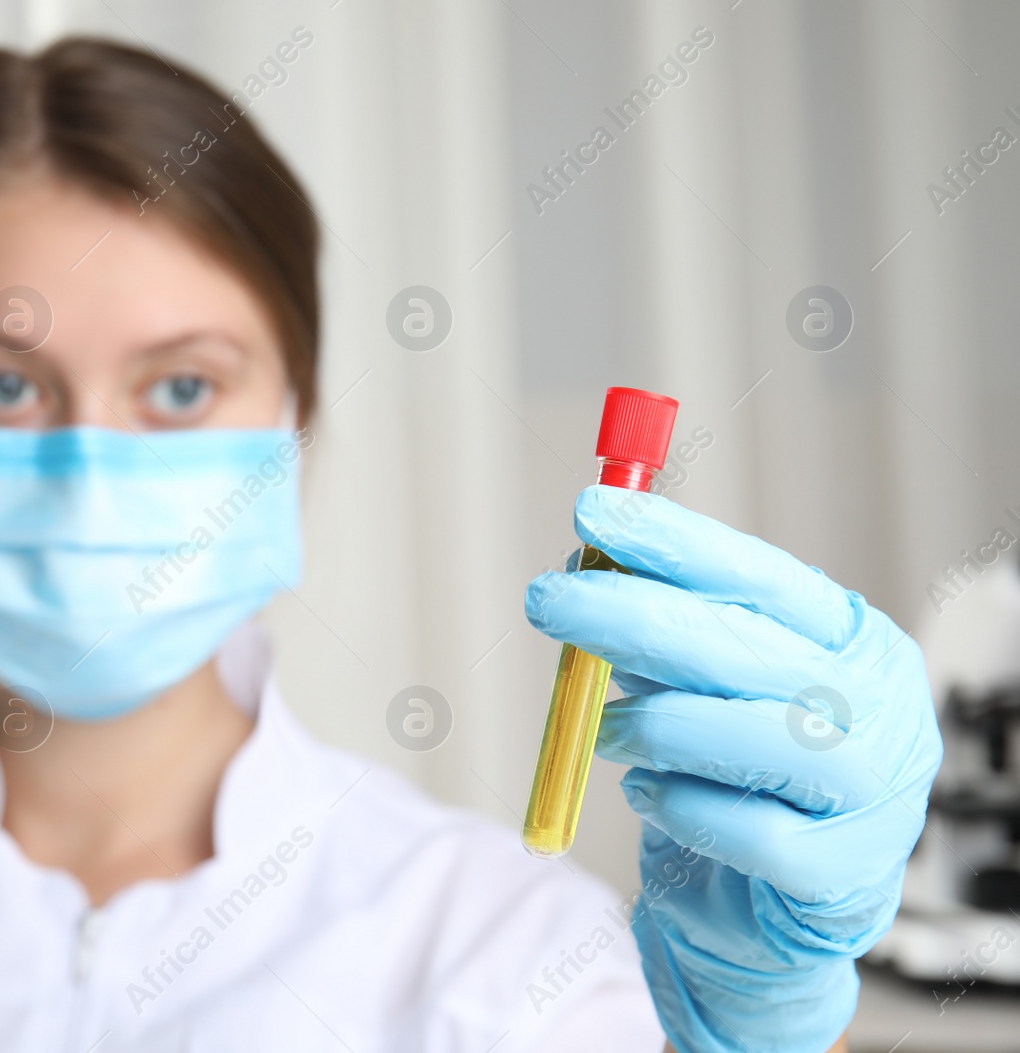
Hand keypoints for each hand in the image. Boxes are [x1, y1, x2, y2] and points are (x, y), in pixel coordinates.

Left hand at [524, 486, 941, 1052]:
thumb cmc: (730, 777)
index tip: (592, 511)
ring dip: (656, 723)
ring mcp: (873, 795)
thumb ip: (655, 628)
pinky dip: (684, 806)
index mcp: (852, 641)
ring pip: (756, 737)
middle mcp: (878, 708)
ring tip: (600, 730)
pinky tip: (650, 794)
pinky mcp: (841, 876)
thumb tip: (583, 561)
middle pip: (747, 649)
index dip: (675, 542)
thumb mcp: (693, 685)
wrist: (756, 912)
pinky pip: (751, 833)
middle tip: (545, 599)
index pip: (763, 576)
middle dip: (631, 615)